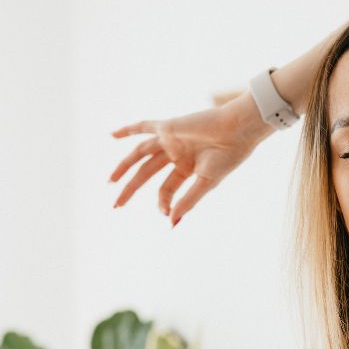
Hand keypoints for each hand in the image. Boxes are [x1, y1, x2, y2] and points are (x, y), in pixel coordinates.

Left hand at [109, 90, 273, 225]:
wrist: (238, 130)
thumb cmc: (228, 157)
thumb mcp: (207, 182)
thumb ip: (189, 200)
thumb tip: (172, 222)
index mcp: (188, 169)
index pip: (166, 188)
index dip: (162, 202)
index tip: (164, 215)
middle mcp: (177, 154)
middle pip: (147, 173)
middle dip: (131, 189)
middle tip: (116, 206)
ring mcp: (171, 140)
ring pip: (141, 154)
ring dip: (124, 166)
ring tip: (110, 181)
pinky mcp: (169, 126)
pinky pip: (144, 126)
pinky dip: (128, 130)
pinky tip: (112, 135)